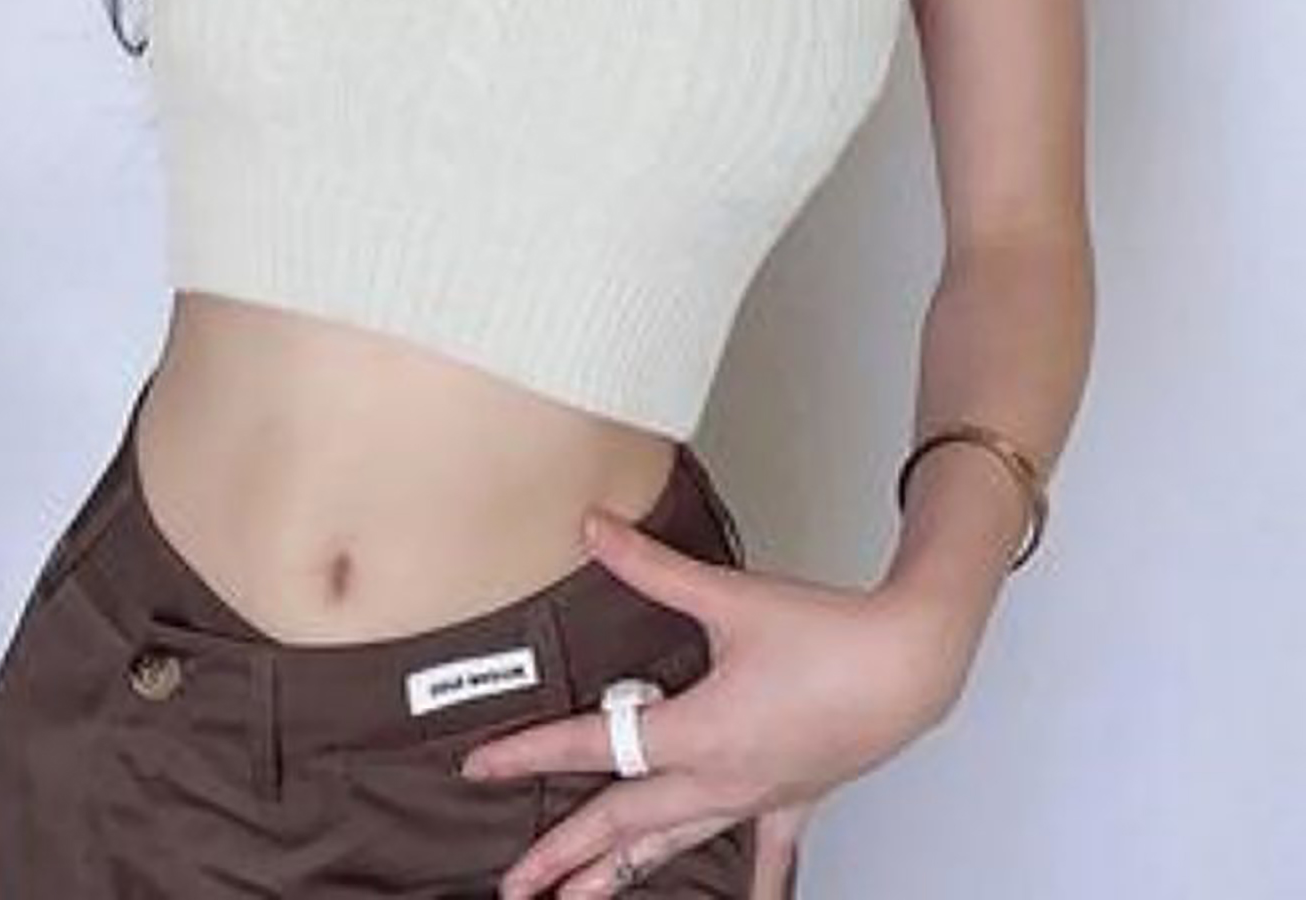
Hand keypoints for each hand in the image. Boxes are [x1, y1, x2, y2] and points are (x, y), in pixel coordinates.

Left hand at [457, 505, 971, 897]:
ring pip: (676, 848)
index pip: (597, 745)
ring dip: (622, 878)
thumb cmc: (828, 632)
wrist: (911, 661)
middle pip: (625, 824)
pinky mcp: (794, 799)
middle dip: (564, 856)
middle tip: (513, 884)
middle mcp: (721, 778)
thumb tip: (594, 527)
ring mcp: (757, 797)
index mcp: (699, 731)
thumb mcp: (730, 595)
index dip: (531, 753)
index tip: (479, 768)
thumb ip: (653, 565)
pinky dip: (750, 884)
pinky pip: (763, 855)